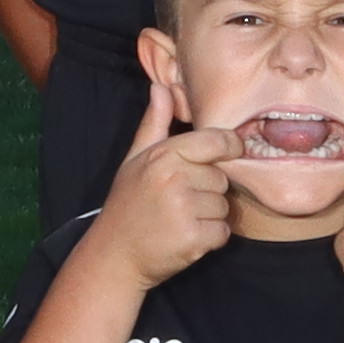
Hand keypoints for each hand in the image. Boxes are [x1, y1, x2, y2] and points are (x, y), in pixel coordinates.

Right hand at [97, 61, 249, 286]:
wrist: (113, 255)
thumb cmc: (127, 204)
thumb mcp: (135, 159)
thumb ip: (154, 123)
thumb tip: (162, 86)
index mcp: (163, 156)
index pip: (216, 141)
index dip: (229, 147)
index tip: (229, 152)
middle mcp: (174, 179)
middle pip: (221, 177)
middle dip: (207, 190)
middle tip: (179, 201)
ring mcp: (184, 210)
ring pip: (224, 206)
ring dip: (209, 215)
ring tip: (179, 219)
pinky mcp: (193, 239)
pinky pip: (223, 232)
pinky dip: (211, 238)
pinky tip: (186, 237)